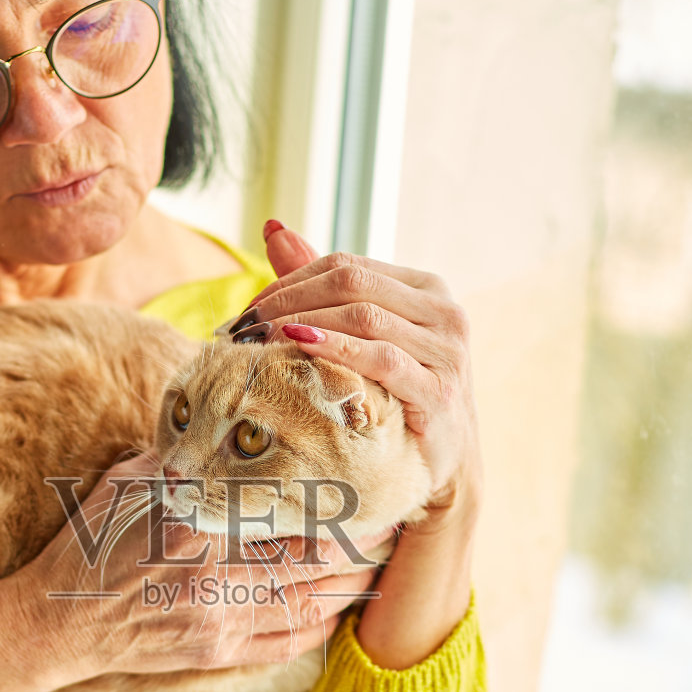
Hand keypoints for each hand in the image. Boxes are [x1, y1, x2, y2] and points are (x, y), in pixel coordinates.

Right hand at [29, 453, 384, 677]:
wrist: (56, 620)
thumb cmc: (90, 541)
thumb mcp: (131, 480)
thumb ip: (186, 457)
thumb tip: (232, 425)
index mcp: (195, 523)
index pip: (291, 513)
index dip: (340, 503)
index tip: (368, 485)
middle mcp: (214, 575)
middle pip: (316, 561)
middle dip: (361, 544)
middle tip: (391, 521)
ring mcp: (220, 620)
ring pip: (314, 604)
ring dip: (352, 584)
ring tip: (380, 561)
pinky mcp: (218, 654)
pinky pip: (291, 642)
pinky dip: (324, 623)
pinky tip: (340, 606)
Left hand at [229, 223, 481, 516]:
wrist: (439, 462)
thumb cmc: (396, 397)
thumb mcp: (364, 339)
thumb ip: (323, 287)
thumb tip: (273, 229)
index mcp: (425, 289)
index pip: (346, 266)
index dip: (291, 280)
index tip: (249, 308)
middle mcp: (443, 311)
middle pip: (352, 284)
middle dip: (290, 299)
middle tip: (245, 323)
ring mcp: (446, 350)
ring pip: (364, 316)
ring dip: (304, 323)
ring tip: (260, 337)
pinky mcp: (439, 390)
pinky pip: (382, 359)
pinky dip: (337, 349)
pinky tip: (299, 348)